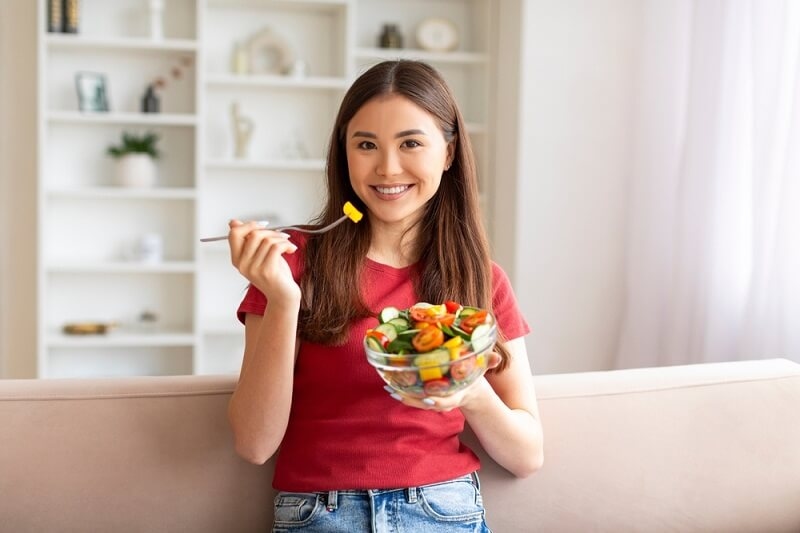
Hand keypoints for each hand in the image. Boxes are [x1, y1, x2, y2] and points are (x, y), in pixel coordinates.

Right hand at [228, 220, 299, 304]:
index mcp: (237, 259)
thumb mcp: (259, 254)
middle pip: (254, 234)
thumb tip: (233, 222)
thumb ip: (247, 239)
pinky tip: (291, 249)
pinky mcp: (267, 271)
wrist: (283, 296)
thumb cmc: (274, 274)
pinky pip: (276, 247)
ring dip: (282, 239)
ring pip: (267, 240)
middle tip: (281, 237)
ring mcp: (254, 269)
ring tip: (287, 245)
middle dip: (271, 231)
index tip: (263, 225)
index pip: (234, 234)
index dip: (249, 225)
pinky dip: (287, 244)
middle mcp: (243, 265)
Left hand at [386, 351, 501, 411]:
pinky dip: (403, 392)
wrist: (471, 392)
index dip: (437, 401)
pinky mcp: (427, 397)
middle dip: (412, 399)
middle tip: (396, 390)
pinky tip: (390, 385)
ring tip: (389, 387)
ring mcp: (435, 401)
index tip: (427, 398)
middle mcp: (444, 400)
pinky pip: (414, 397)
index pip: (447, 402)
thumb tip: (497, 357)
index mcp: (458, 394)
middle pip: (426, 404)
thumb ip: (488, 362)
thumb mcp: (482, 370)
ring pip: (417, 402)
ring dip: (403, 395)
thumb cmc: (474, 377)